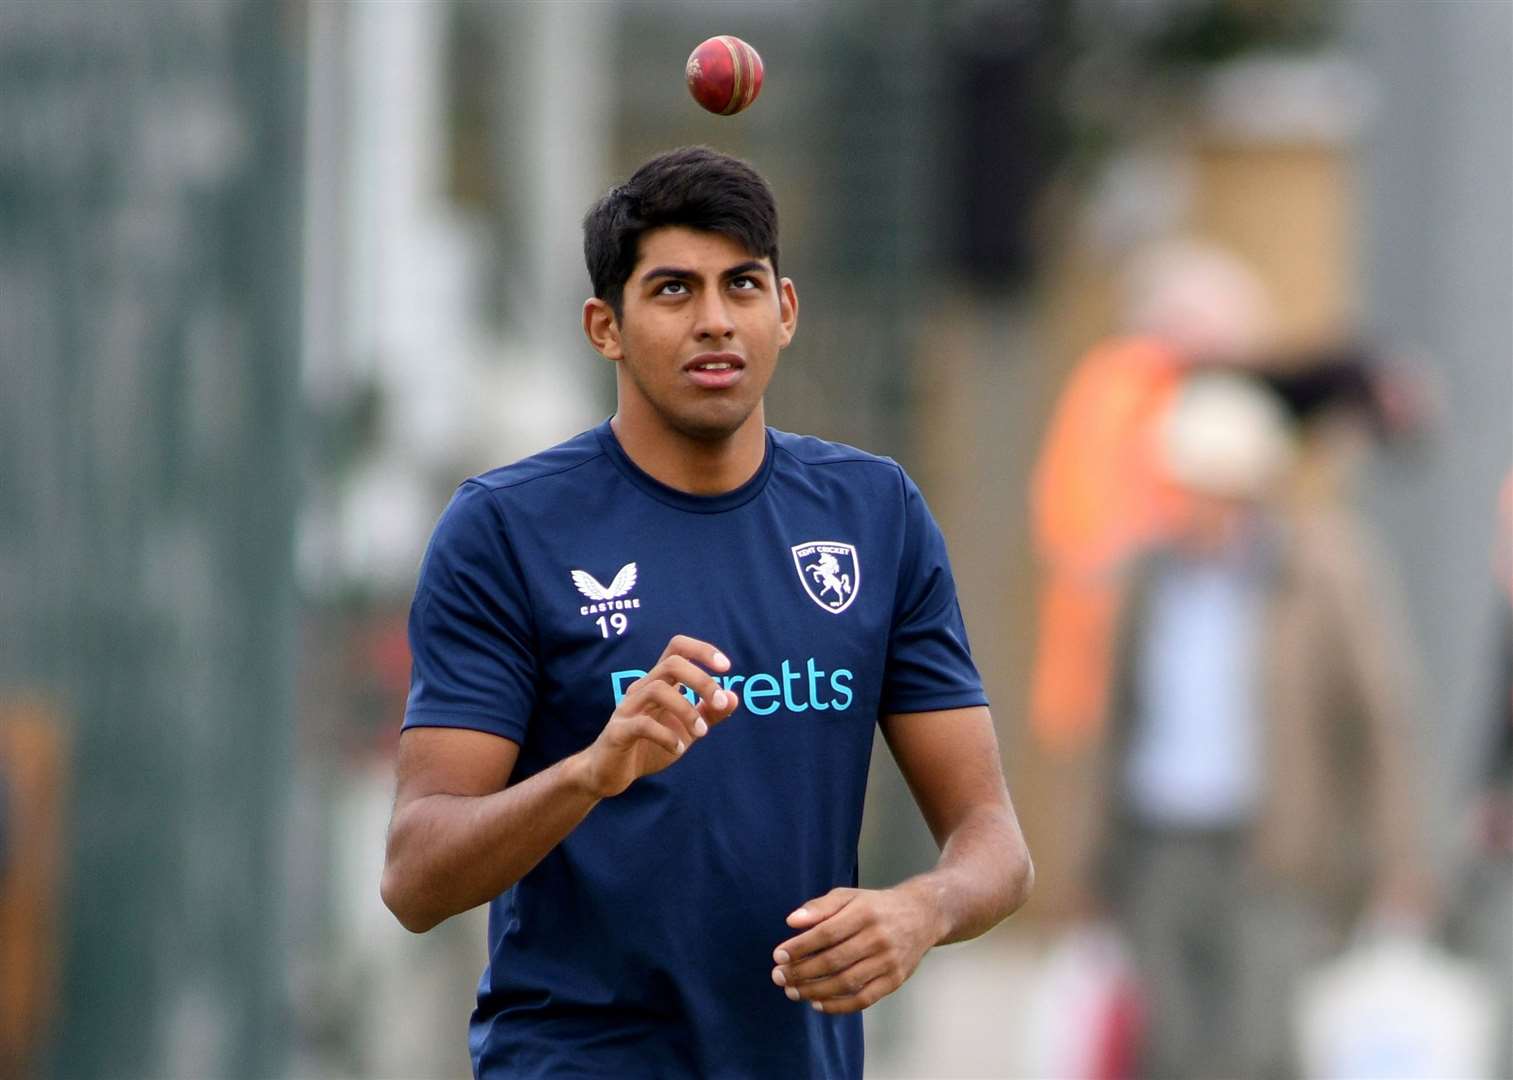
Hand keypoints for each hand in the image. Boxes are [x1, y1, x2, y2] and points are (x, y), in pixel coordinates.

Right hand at [579, 635, 738, 798]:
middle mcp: (641, 688)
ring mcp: (627, 708)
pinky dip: (666, 736)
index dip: (703, 650)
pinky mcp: (617, 732)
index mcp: (658, 683)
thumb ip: (708, 714)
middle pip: (672, 663)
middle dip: (702, 680)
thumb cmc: (648, 746)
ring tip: (701, 732)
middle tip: (720, 702)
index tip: (727, 667)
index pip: (677, 649)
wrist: (609, 773)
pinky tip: (677, 749)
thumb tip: (734, 697)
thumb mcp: (686, 730)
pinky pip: (642, 725)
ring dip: (687, 710)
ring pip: (659, 690)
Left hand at [770, 884, 943, 1013]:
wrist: (922, 916)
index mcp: (863, 913)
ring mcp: (888, 961)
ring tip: (793, 992)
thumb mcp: (849, 896)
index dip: (800, 947)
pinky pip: (864, 999)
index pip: (825, 933)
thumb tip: (792, 922)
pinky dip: (839, 1006)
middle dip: (801, 972)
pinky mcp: (895, 980)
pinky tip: (818, 1004)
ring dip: (815, 991)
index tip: (778, 956)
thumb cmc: (876, 906)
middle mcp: (877, 938)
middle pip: (833, 961)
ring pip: (846, 982)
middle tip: (779, 977)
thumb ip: (820, 907)